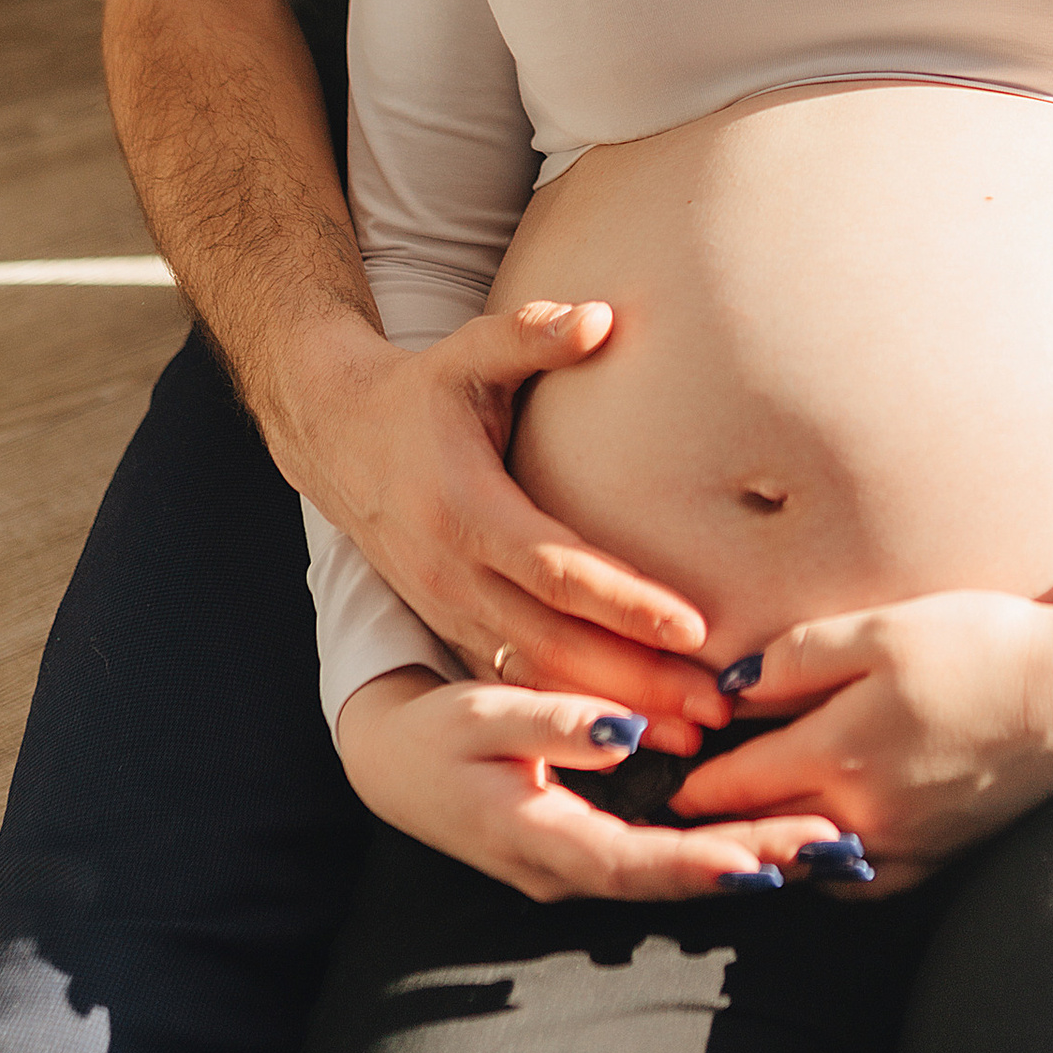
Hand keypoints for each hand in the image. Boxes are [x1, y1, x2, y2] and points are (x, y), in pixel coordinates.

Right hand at [284, 299, 729, 754]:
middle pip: (555, 645)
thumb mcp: (468, 352)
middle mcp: (452, 574)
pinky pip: (517, 682)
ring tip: (693, 738)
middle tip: (718, 708)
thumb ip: (532, 334)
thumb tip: (602, 314)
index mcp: (465, 510)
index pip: (557, 569)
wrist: (335, 436)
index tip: (696, 628)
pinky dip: (574, 713)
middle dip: (638, 683)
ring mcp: (447, 610)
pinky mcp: (450, 627)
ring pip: (538, 678)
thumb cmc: (422, 390)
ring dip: (614, 713)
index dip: (626, 602)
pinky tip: (633, 739)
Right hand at [337, 669, 844, 903]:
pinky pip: (667, 861)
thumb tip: (623, 732)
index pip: (629, 861)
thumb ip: (551, 723)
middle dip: (754, 864)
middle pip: (672, 880)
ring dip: (752, 862)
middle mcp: (567, 872)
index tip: (757, 859)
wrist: (394, 765)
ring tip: (828, 849)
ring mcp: (581, 870)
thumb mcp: (480, 714)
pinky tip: (776, 840)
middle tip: (833, 848)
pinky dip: (723, 852)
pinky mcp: (594, 853)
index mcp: (538, 840)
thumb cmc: (436, 734)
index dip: (694, 863)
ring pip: (677, 877)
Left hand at [673, 595, 1052, 887]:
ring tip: (727, 834)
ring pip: (805, 866)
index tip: (656, 779)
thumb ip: (799, 658)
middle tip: (669, 819)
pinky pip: (860, 882)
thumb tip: (731, 687)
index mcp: (837, 753)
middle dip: (712, 826)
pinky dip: (825, 869)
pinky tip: (813, 847)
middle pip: (758, 834)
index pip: (733, 784)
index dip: (689, 782)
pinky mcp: (938, 858)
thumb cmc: (982, 645)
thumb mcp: (882, 627)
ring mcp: (901, 846)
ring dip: (762, 852)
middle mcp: (860, 816)